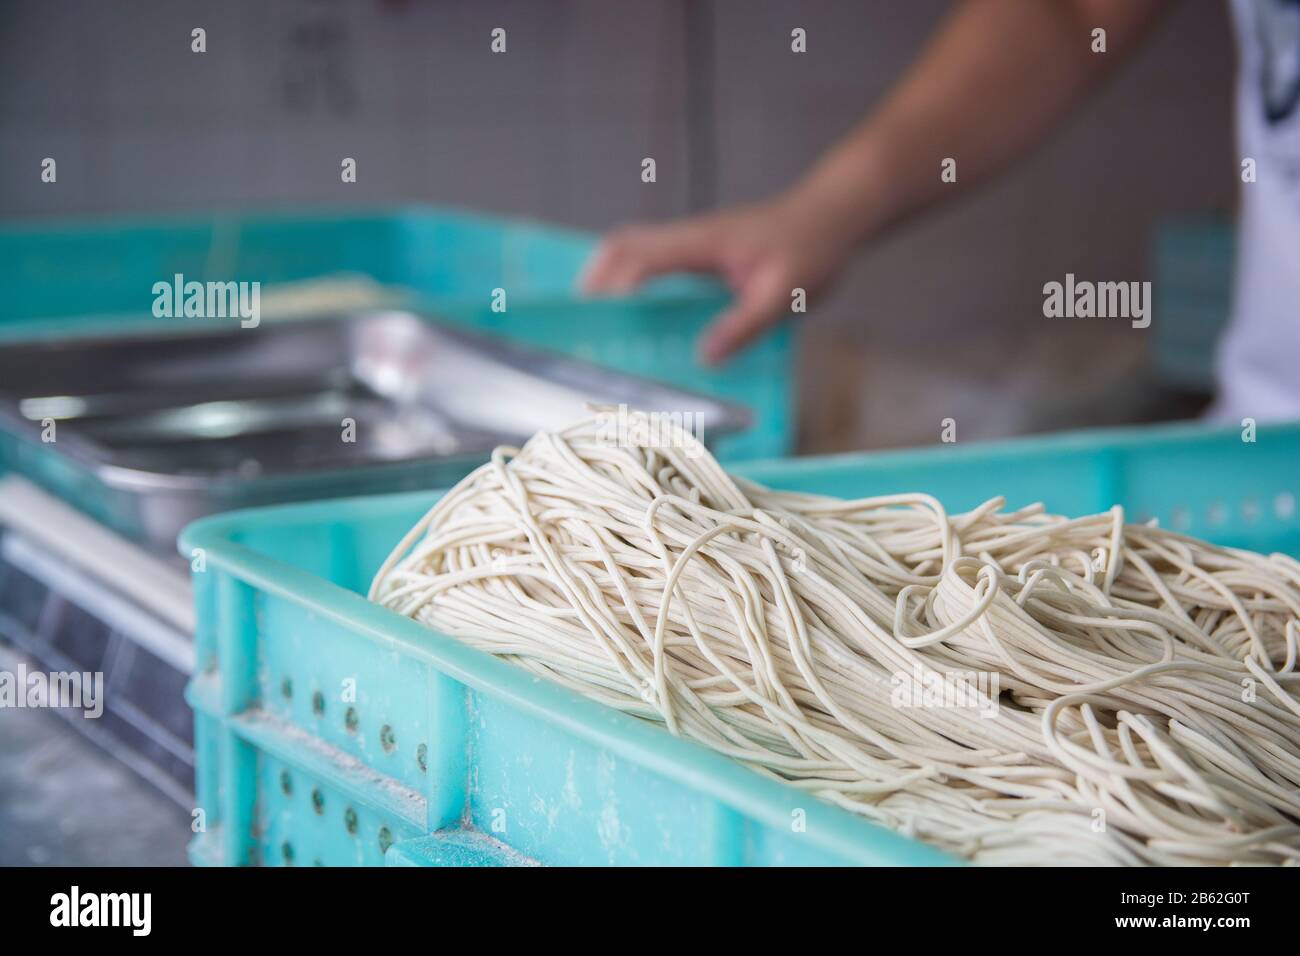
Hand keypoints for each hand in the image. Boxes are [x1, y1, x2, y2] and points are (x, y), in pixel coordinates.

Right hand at [580, 191, 856, 364]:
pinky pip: (658, 258)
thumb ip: (744, 325)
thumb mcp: (782, 295)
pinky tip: (641, 310)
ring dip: (612, 276)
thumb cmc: (813, 247)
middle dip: (596, 277)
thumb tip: (704, 357)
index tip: (596, 316)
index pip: (640, 256)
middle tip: (580, 317)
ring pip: (636, 248)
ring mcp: (696, 241)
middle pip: (624, 244)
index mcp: (702, 242)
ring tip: (599, 317)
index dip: (613, 285)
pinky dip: (636, 278)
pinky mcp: (705, 250)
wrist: (834, 216)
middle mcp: (691, 237)